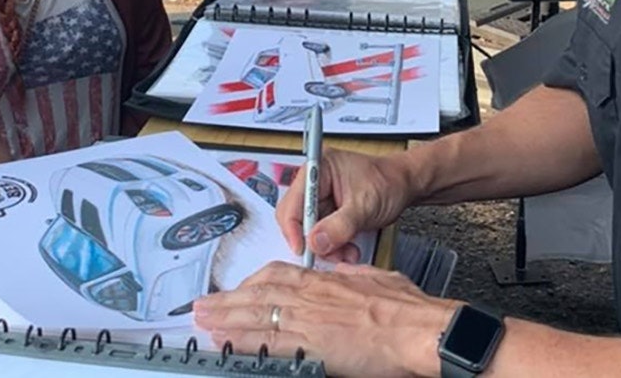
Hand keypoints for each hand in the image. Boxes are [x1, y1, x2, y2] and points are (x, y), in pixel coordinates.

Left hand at [193, 262, 455, 377]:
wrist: (418, 329)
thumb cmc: (406, 308)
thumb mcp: (375, 277)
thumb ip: (352, 277)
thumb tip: (341, 274)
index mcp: (326, 281)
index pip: (278, 275)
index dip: (252, 282)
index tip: (237, 289)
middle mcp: (311, 297)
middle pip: (258, 294)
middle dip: (227, 300)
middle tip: (202, 306)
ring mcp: (308, 320)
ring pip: (256, 315)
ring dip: (225, 318)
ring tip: (202, 322)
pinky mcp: (310, 345)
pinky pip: (268, 343)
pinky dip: (243, 342)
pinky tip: (225, 344)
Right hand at [275, 148, 413, 261]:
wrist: (405, 185)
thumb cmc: (389, 182)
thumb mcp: (365, 206)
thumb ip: (340, 226)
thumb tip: (315, 242)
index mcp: (320, 168)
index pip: (292, 202)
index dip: (293, 229)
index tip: (303, 249)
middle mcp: (316, 181)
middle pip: (297, 219)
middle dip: (314, 240)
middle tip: (330, 254)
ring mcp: (322, 197)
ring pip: (310, 230)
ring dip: (327, 246)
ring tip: (347, 252)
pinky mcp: (329, 211)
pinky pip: (322, 234)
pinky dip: (333, 245)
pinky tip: (348, 248)